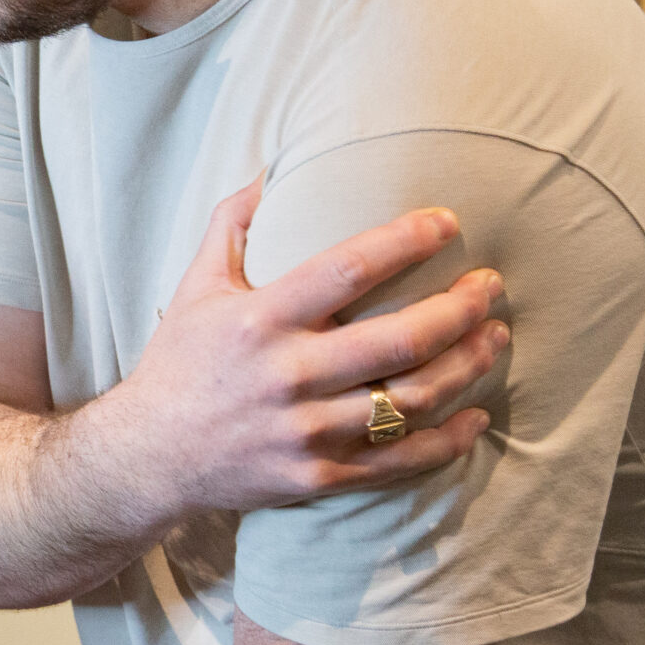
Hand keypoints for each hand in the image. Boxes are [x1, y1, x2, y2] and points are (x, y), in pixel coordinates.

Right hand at [88, 178, 506, 521]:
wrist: (149, 455)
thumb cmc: (178, 362)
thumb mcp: (193, 287)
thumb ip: (230, 226)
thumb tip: (267, 171)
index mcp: (259, 319)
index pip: (347, 268)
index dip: (405, 241)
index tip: (447, 222)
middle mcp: (287, 373)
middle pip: (400, 338)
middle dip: (460, 307)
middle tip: (491, 285)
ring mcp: (305, 429)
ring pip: (411, 398)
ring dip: (467, 365)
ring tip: (495, 335)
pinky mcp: (317, 474)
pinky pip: (399, 460)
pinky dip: (448, 439)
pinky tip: (476, 416)